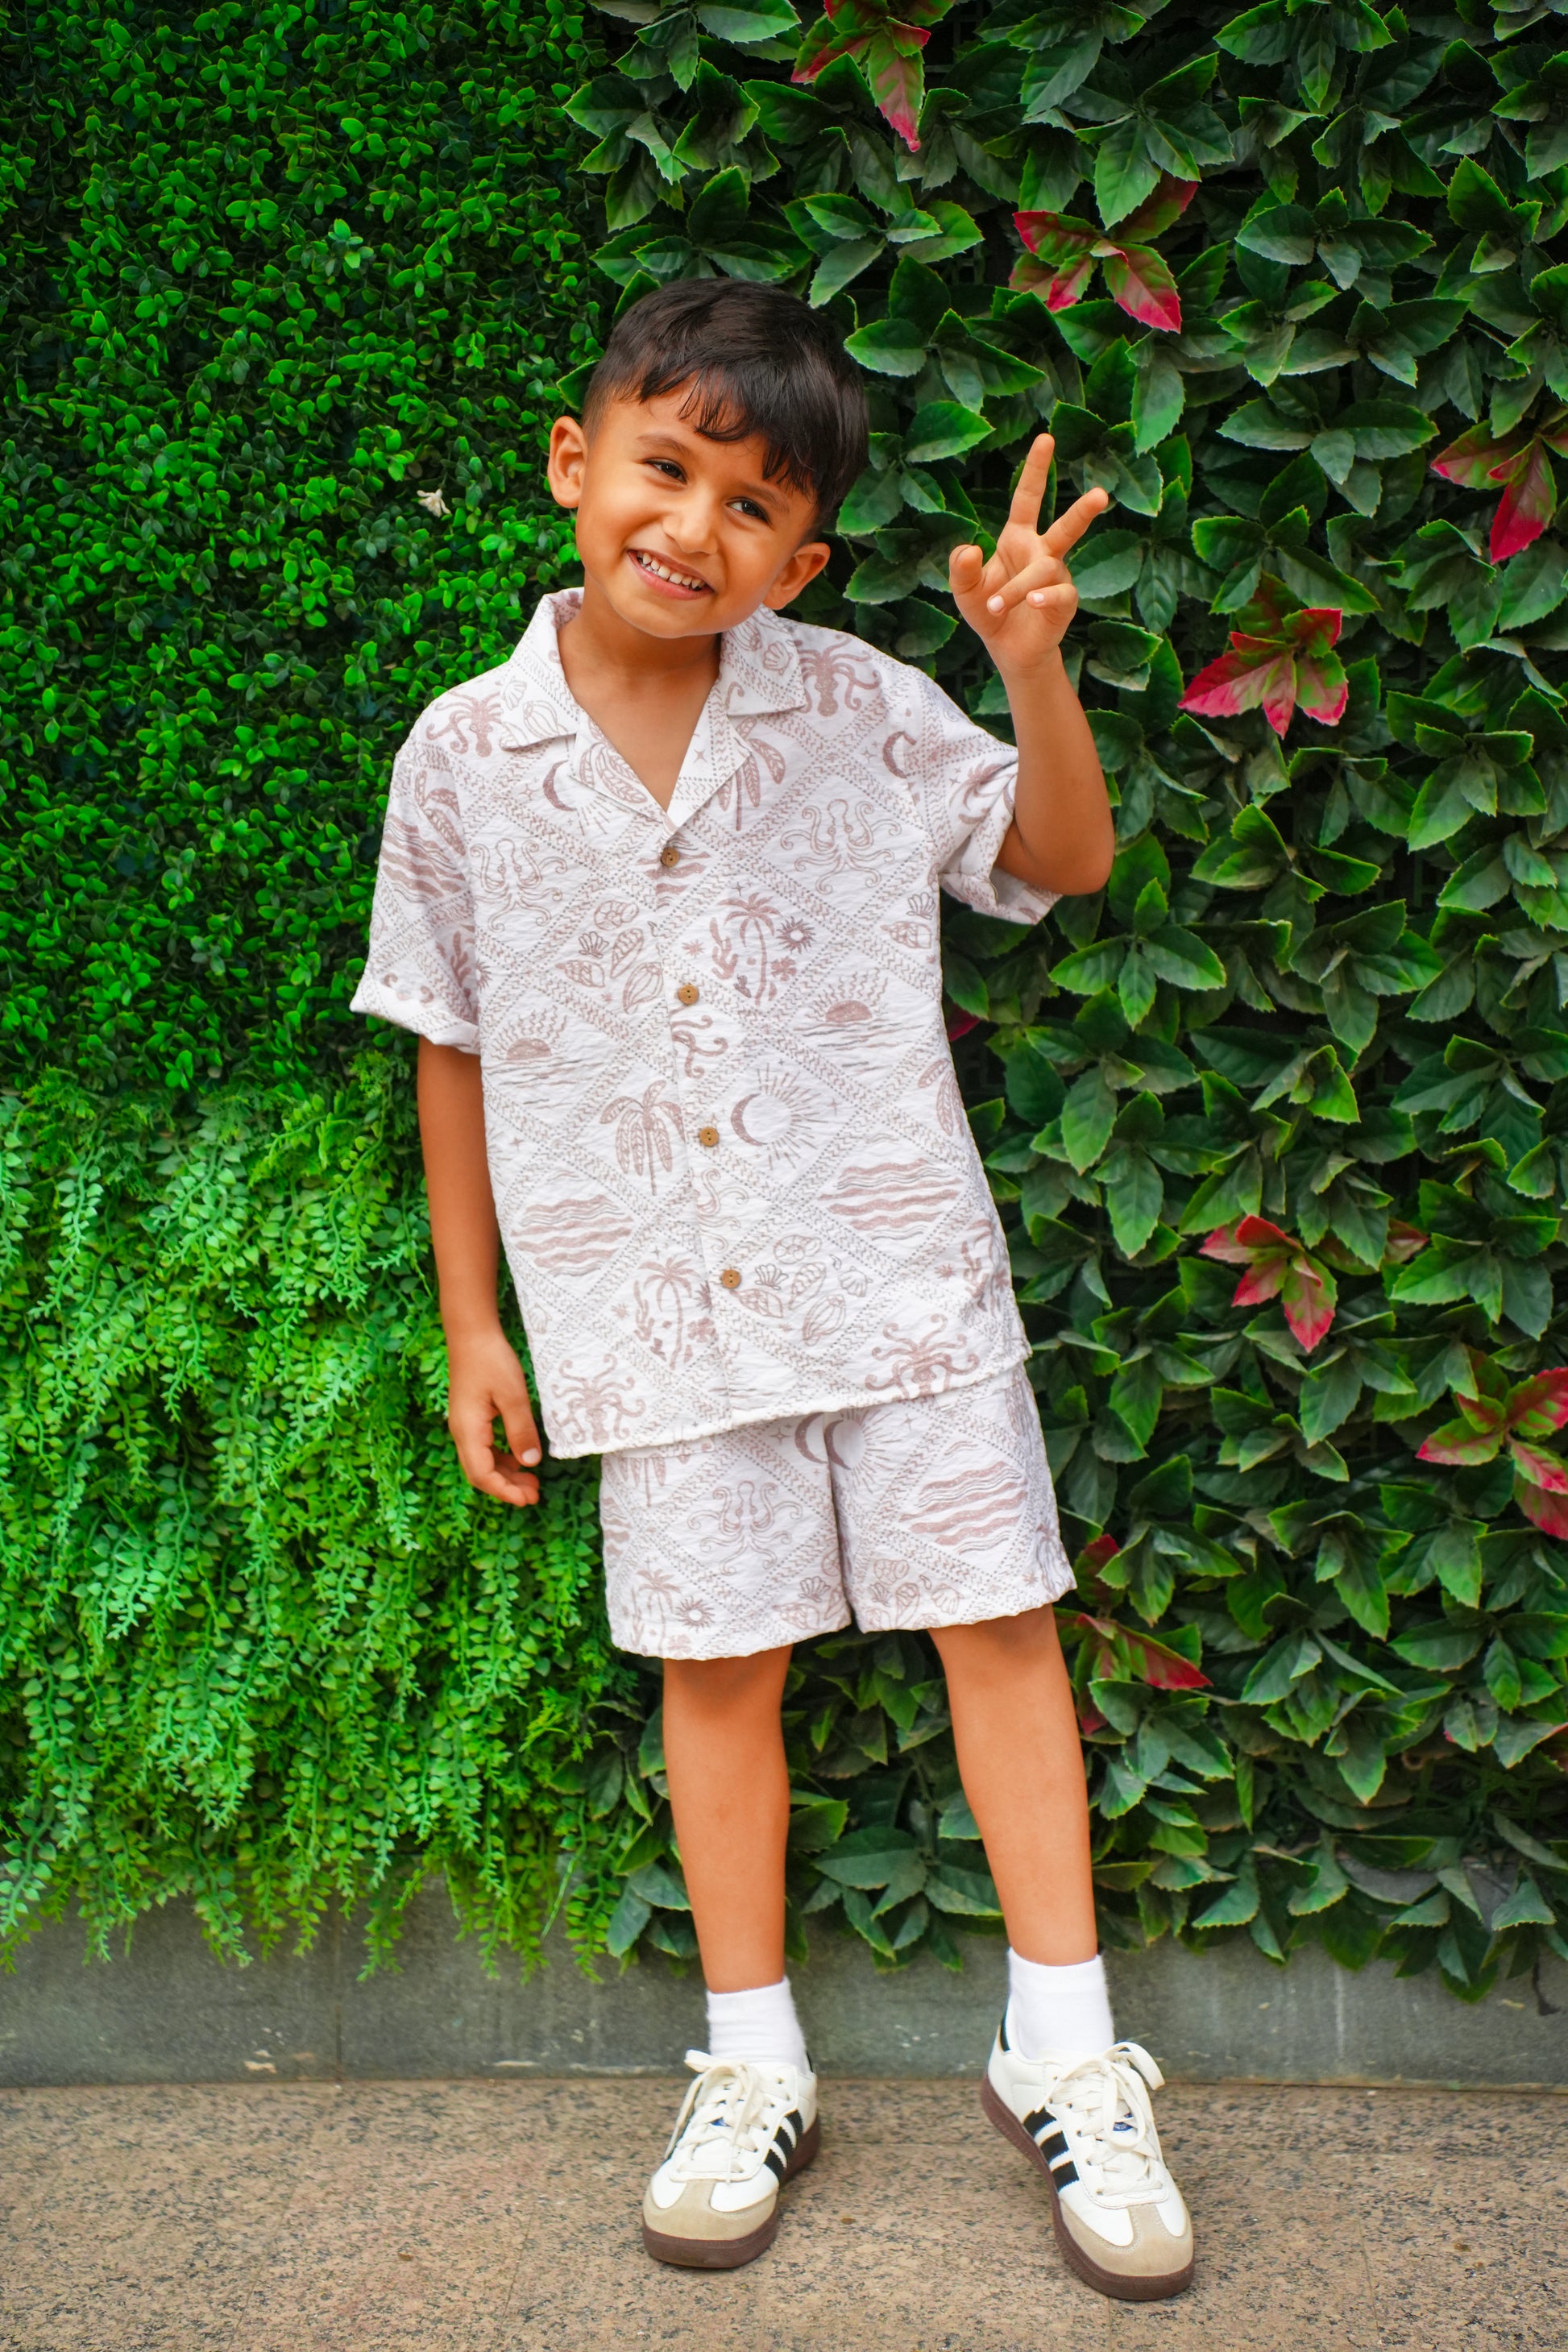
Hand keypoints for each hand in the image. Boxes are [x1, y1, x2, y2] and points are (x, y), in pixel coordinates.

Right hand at [445, 1324, 542, 1506]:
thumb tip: (530, 1464)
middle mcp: (462, 1432)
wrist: (472, 1334)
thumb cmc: (491, 1361)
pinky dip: (502, 1459)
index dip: (504, 1491)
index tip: (527, 1500)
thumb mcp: (513, 1396)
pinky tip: (520, 1459)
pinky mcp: (471, 1418)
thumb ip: (521, 1431)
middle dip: (507, 1487)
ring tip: (532, 1482)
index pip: (482, 1474)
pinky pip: (485, 1448)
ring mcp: (465, 1425)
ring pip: (483, 1462)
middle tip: (535, 1495)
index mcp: (468, 1431)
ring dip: (506, 1474)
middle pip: (480, 1473)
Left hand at [949, 434, 1108, 674]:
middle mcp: (1042, 553)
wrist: (1008, 650)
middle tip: (1102, 494)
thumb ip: (960, 568)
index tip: (1046, 438)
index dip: (1035, 469)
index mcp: (1018, 538)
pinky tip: (1034, 603)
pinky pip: (1060, 594)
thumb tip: (968, 547)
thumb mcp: (964, 590)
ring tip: (996, 605)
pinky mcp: (1064, 603)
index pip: (1028, 497)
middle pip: (1066, 527)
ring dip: (1018, 588)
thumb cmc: (988, 611)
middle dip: (1083, 511)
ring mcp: (1057, 577)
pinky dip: (1045, 597)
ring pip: (1045, 571)